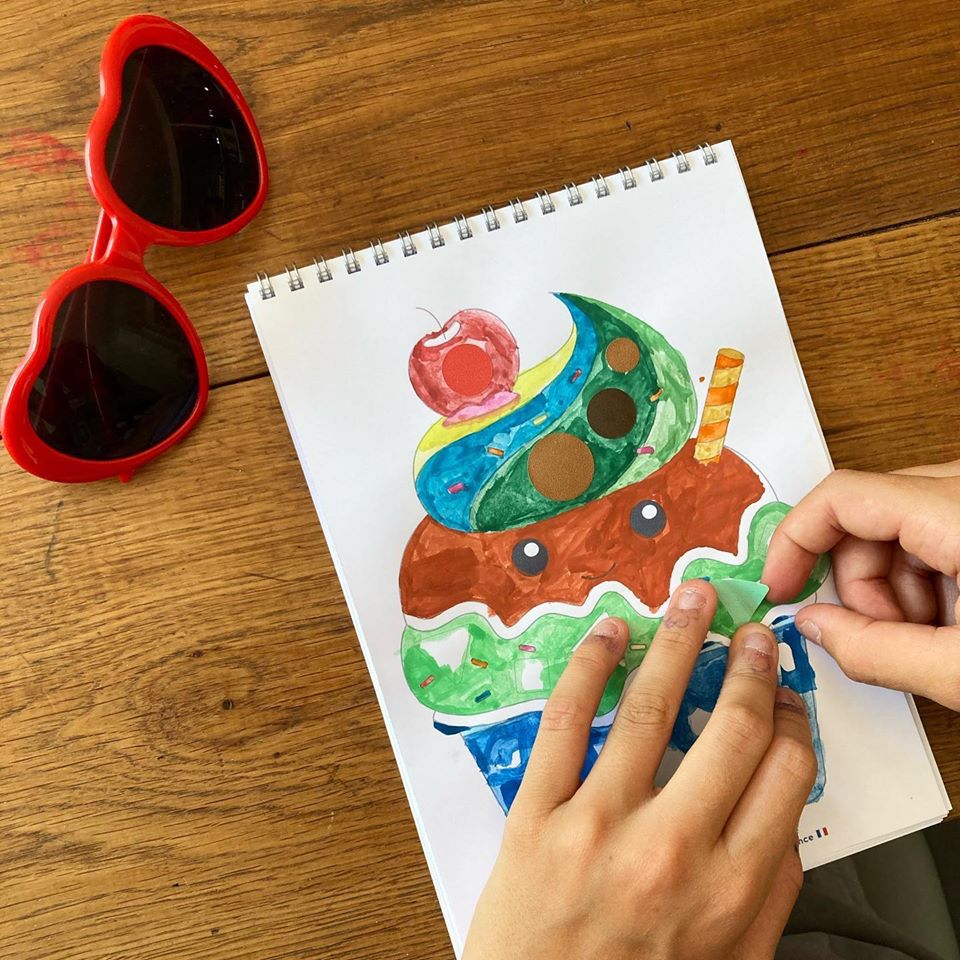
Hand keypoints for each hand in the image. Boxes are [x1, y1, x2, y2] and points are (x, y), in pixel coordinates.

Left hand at [463, 581, 815, 959]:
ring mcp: (600, 825)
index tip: (783, 691)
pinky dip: (589, 667)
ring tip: (692, 602)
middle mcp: (672, 848)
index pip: (784, 770)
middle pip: (731, 727)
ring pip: (650, 707)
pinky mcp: (536, 816)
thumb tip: (783, 818)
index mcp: (730, 887)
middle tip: (751, 633)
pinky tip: (609, 634)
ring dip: (677, 641)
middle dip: (749, 666)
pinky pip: (566, 722)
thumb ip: (766, 893)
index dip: (790, 716)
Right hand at [763, 462, 959, 710]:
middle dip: (859, 582)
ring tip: (934, 636)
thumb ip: (876, 651)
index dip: (795, 543)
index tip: (781, 586)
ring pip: (896, 526)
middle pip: (865, 516)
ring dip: (894, 586)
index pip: (841, 497)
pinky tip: (955, 620)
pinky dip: (928, 580)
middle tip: (884, 635)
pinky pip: (932, 531)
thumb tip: (814, 627)